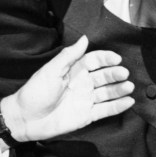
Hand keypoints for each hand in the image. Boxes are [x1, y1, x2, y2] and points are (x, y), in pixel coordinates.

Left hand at [0, 35, 133, 141]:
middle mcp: (83, 84)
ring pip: (107, 93)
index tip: (116, 58)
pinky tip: (129, 101)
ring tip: (130, 87)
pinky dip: (118, 106)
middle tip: (124, 73)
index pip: (94, 60)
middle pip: (104, 76)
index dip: (106, 58)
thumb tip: (85, 38)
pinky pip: (106, 110)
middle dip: (115, 74)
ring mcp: (86, 100)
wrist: (25, 119)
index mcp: (74, 70)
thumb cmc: (36, 92)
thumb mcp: (51, 70)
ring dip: (119, 89)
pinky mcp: (87, 116)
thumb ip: (69, 56)